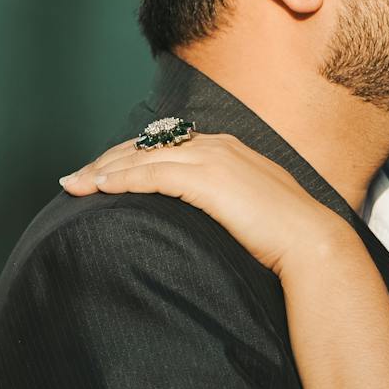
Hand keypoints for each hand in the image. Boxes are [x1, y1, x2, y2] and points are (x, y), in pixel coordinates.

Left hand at [59, 133, 344, 279]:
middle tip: (75, 178)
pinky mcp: (207, 181)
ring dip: (104, 170)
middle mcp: (216, 146)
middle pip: (146, 146)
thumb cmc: (288, 238)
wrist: (313, 244)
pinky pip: (152, 175)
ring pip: (142, 157)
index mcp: (227, 149)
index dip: (130, 157)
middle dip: (107, 161)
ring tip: (75, 185)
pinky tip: (99, 188)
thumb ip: (228, 201)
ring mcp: (212, 160)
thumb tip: (208, 217)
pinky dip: (122, 180)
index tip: (104, 172)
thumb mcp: (252, 209)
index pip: (166, 144)